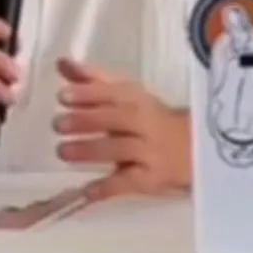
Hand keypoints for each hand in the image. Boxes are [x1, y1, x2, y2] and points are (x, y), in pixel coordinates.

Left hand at [53, 58, 190, 200]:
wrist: (195, 149)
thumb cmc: (149, 119)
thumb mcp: (125, 96)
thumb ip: (92, 80)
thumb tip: (62, 62)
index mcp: (137, 99)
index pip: (113, 92)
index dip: (89, 93)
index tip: (63, 96)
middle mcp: (146, 123)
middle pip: (117, 119)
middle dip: (87, 121)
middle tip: (57, 124)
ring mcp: (151, 152)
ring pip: (121, 149)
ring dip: (91, 150)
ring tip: (62, 151)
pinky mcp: (153, 179)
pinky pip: (130, 183)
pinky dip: (108, 187)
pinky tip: (86, 190)